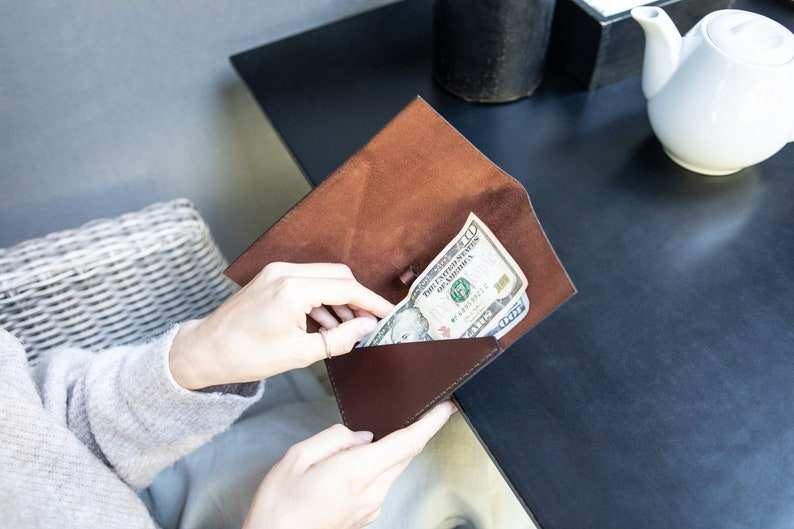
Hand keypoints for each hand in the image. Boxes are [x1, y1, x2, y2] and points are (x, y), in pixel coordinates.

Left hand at [169, 262, 392, 389]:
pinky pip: (308, 281)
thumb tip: (366, 328)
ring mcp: (277, 272)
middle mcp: (286, 272)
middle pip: (339, 275)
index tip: (389, 314)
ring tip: (348, 329)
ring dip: (340, 300)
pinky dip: (322, 299)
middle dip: (358, 298)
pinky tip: (327, 323)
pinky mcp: (272, 277)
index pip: (346, 288)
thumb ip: (340, 339)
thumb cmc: (246, 355)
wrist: (206, 350)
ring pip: (324, 277)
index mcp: (293, 289)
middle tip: (370, 322)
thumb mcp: (299, 353)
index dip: (372, 302)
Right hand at [243, 401, 456, 528]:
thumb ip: (333, 439)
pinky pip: (380, 484)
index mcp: (356, 472)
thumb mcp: (296, 457)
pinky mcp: (364, 517)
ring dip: (391, 451)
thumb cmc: (279, 506)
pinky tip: (354, 465)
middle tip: (419, 412)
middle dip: (415, 433)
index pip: (407, 443)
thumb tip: (358, 436)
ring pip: (392, 470)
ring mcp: (370, 508)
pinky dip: (377, 467)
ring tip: (367, 439)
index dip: (431, 424)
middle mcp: (371, 492)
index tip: (446, 408)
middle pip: (405, 456)